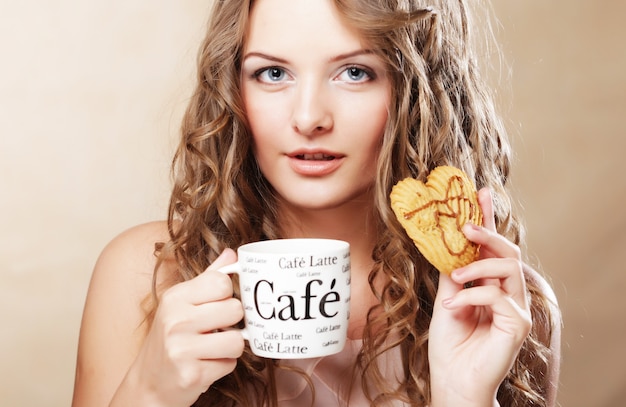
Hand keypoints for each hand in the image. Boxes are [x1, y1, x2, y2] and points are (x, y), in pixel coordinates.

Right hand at [119, 249, 244, 406]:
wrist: (148, 383)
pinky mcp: (191, 374)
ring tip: (212, 348)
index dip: (227, 294)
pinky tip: (205, 364)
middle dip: (232, 323)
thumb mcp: (182, 303)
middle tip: (216, 329)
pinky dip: (222, 366)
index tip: (218, 304)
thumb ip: (208, 277)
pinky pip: (229, 365)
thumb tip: (232, 253)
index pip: (222, 282)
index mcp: (175, 297)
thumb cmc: (170, 339)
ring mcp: (181, 348)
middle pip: (235, 310)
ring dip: (229, 348)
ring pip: (236, 341)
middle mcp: (176, 320)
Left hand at [428, 188, 531, 406]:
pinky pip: (499, 295)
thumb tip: (449, 241)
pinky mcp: (519, 324)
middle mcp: (508, 292)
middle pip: (508, 250)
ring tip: (455, 278)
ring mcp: (516, 308)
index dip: (488, 219)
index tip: (480, 192)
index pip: (492, 247)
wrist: (452, 378)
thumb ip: (453, 271)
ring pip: (509, 267)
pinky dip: (473, 296)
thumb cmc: (449, 342)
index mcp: (490, 284)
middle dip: (487, 232)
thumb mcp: (446, 296)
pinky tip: (454, 306)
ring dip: (478, 266)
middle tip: (466, 225)